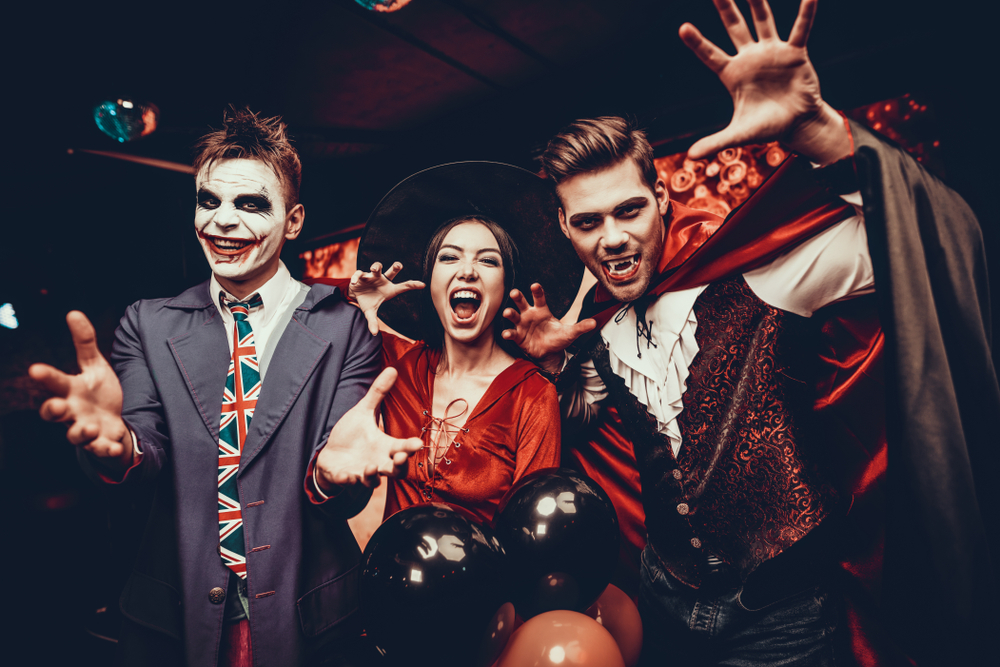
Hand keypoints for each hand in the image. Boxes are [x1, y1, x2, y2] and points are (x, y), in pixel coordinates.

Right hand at [28, 311, 133, 469]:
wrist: (111, 424)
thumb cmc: (97, 393)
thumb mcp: (94, 366)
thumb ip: (85, 343)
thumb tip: (73, 312)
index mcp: (69, 391)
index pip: (54, 383)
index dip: (45, 376)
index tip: (35, 369)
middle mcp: (71, 412)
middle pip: (53, 413)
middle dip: (51, 410)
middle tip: (54, 406)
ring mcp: (84, 430)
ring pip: (75, 435)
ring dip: (80, 432)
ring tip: (89, 427)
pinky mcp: (100, 444)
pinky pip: (100, 449)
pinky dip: (106, 449)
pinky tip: (113, 446)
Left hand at [316, 367, 423, 488]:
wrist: (331, 454)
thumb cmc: (352, 434)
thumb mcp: (364, 411)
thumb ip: (378, 393)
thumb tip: (392, 369)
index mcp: (385, 446)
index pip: (402, 448)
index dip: (410, 447)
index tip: (418, 443)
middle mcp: (378, 462)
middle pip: (395, 471)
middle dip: (398, 467)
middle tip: (398, 458)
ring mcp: (362, 473)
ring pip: (373, 481)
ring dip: (373, 476)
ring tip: (371, 467)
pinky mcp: (345, 477)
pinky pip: (348, 482)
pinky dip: (348, 480)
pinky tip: (347, 475)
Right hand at [349, 261, 424, 335]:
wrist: (355, 295)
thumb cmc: (368, 301)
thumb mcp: (370, 312)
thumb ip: (373, 321)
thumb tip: (374, 334)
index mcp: (389, 289)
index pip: (403, 287)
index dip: (412, 285)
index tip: (423, 284)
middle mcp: (382, 280)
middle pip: (391, 272)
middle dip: (395, 267)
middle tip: (398, 265)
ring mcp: (372, 276)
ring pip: (377, 267)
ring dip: (376, 267)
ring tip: (374, 269)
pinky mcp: (361, 276)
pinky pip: (360, 273)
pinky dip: (357, 277)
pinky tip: (355, 282)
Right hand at [502, 284, 595, 372]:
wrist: (549, 353)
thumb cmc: (557, 339)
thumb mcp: (570, 333)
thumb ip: (581, 327)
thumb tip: (595, 323)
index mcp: (542, 310)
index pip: (539, 298)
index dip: (537, 291)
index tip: (535, 285)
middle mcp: (530, 315)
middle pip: (522, 302)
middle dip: (518, 297)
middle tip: (515, 292)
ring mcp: (522, 325)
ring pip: (513, 315)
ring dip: (509, 313)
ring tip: (508, 312)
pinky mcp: (518, 337)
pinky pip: (511, 333)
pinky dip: (508, 333)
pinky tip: (508, 334)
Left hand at [681, 0, 849, 164]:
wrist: (797, 126)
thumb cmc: (766, 128)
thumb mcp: (739, 135)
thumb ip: (715, 142)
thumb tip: (690, 157)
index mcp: (732, 75)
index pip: (710, 55)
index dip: (697, 43)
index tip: (683, 28)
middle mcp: (750, 58)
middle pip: (734, 27)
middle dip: (725, 8)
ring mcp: (772, 53)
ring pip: (763, 20)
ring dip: (757, 2)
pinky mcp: (794, 53)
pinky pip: (800, 29)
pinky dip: (806, 13)